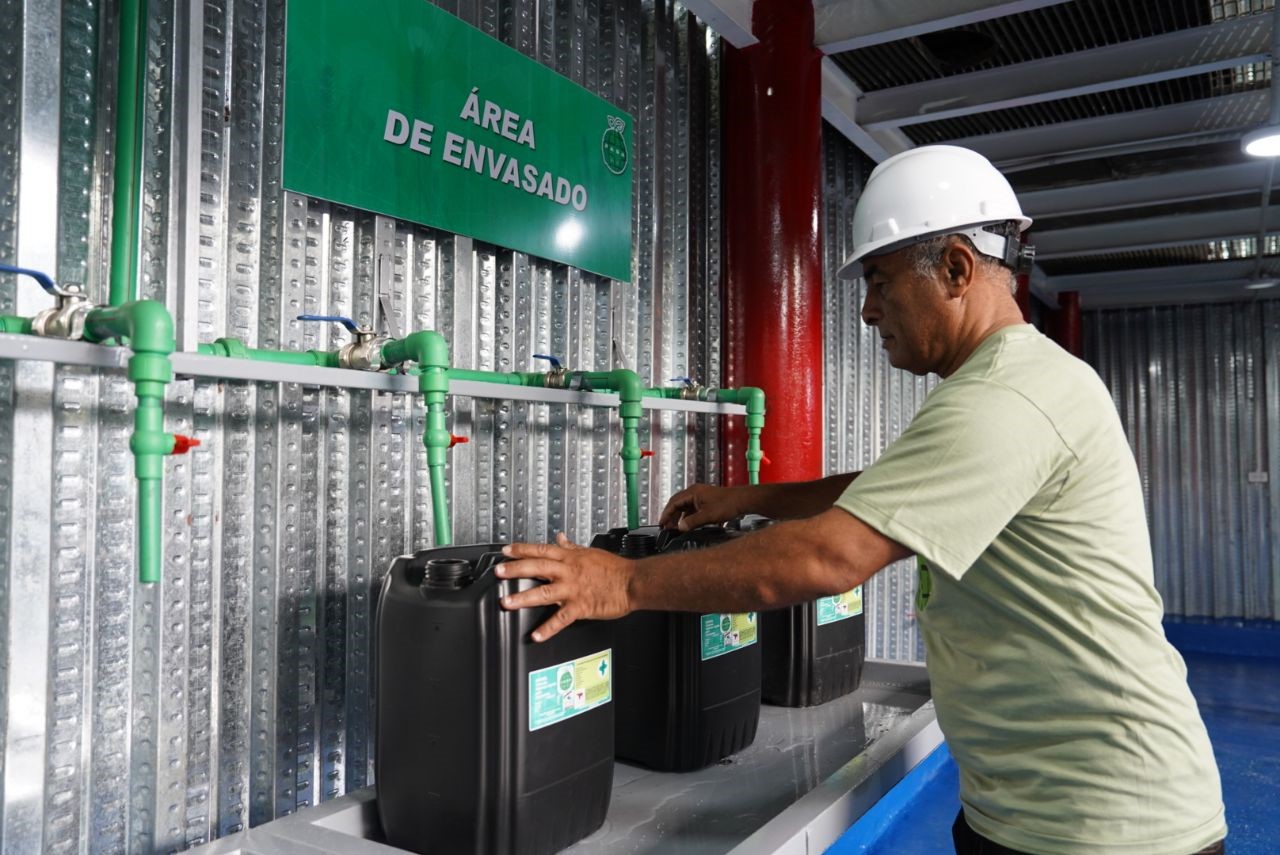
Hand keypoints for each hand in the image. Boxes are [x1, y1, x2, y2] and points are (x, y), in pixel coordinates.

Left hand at [497, 532, 634, 641]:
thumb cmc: (613, 568)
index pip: (541, 550)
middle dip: (516, 569)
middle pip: (537, 568)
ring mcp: (573, 589)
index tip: (505, 551)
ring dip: (524, 597)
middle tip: (498, 572)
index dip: (521, 549)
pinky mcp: (581, 606)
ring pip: (544, 592)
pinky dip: (548, 628)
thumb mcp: (589, 552)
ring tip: (507, 602)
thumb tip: (559, 538)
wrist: (632, 582)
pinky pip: (561, 618)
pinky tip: (536, 635)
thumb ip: (571, 546)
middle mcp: (569, 571)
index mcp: (570, 558)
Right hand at [658, 483, 747, 530]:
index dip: (666, 514)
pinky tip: (688, 525)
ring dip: (679, 517)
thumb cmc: (728, 504)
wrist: (742, 501)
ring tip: (676, 528)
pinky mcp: (706, 501)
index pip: (673, 502)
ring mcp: (700, 496)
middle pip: (677, 504)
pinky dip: (688, 517)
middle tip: (666, 527)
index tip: (662, 523)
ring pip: (685, 507)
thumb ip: (692, 522)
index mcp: (693, 492)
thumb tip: (680, 527)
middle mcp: (695, 492)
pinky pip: (692, 509)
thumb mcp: (707, 516)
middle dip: (671, 516)